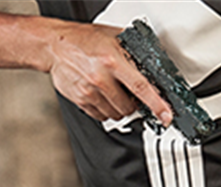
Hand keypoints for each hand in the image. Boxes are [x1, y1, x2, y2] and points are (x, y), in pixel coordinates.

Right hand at [45, 21, 171, 123]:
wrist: (54, 45)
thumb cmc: (84, 40)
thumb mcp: (113, 37)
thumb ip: (133, 51)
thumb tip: (154, 65)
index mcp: (112, 60)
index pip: (141, 87)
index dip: (156, 104)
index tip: (166, 116)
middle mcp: (100, 78)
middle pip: (129, 107)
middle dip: (134, 104)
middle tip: (128, 92)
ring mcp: (89, 92)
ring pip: (116, 115)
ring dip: (120, 107)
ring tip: (112, 91)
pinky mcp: (81, 101)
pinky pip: (102, 116)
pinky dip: (106, 110)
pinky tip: (101, 95)